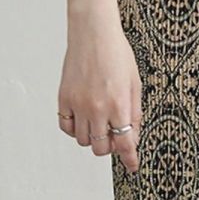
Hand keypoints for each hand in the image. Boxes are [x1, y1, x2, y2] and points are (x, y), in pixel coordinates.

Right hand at [57, 10, 142, 172]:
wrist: (93, 33)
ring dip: (92, 138)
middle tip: (114, 136)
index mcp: (119, 104)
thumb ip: (134, 113)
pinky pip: (66, 127)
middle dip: (110, 147)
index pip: (124, 143)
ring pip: (83, 141)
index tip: (132, 166)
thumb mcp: (135, 84)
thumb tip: (133, 136)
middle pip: (101, 148)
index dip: (129, 159)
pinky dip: (74, 129)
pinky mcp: (63, 98)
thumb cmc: (116, 53)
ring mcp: (78, 104)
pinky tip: (82, 120)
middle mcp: (97, 108)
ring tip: (98, 124)